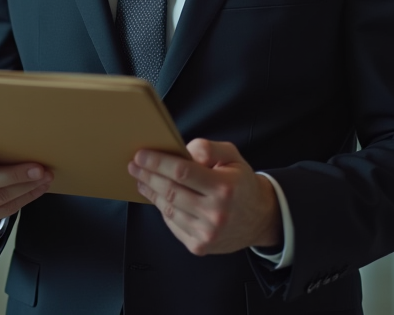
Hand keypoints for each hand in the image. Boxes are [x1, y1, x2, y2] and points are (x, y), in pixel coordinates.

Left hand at [129, 138, 280, 255]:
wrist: (259, 219)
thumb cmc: (241, 183)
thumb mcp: (233, 157)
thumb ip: (209, 148)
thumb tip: (184, 149)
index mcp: (225, 187)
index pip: (182, 172)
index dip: (158, 162)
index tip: (141, 155)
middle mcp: (216, 213)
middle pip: (171, 191)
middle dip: (148, 176)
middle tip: (134, 165)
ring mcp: (207, 233)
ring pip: (168, 209)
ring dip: (150, 192)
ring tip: (141, 179)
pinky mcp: (199, 246)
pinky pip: (172, 224)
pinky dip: (162, 209)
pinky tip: (156, 197)